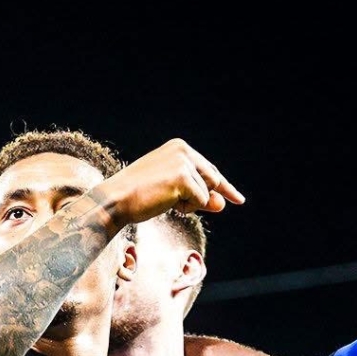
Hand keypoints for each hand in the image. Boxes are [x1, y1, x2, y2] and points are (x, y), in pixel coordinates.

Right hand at [103, 138, 244, 226]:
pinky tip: (167, 202)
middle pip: (213, 181)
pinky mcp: (184, 177)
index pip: (210, 170)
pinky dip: (187, 208)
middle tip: (174, 201)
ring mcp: (184, 162)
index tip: (238, 199)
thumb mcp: (175, 193)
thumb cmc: (141, 196)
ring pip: (207, 193)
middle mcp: (183, 150)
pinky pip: (201, 201)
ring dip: (191, 204)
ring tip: (164, 198)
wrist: (118, 199)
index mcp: (179, 147)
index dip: (224, 187)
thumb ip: (200, 196)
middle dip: (203, 198)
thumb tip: (222, 203)